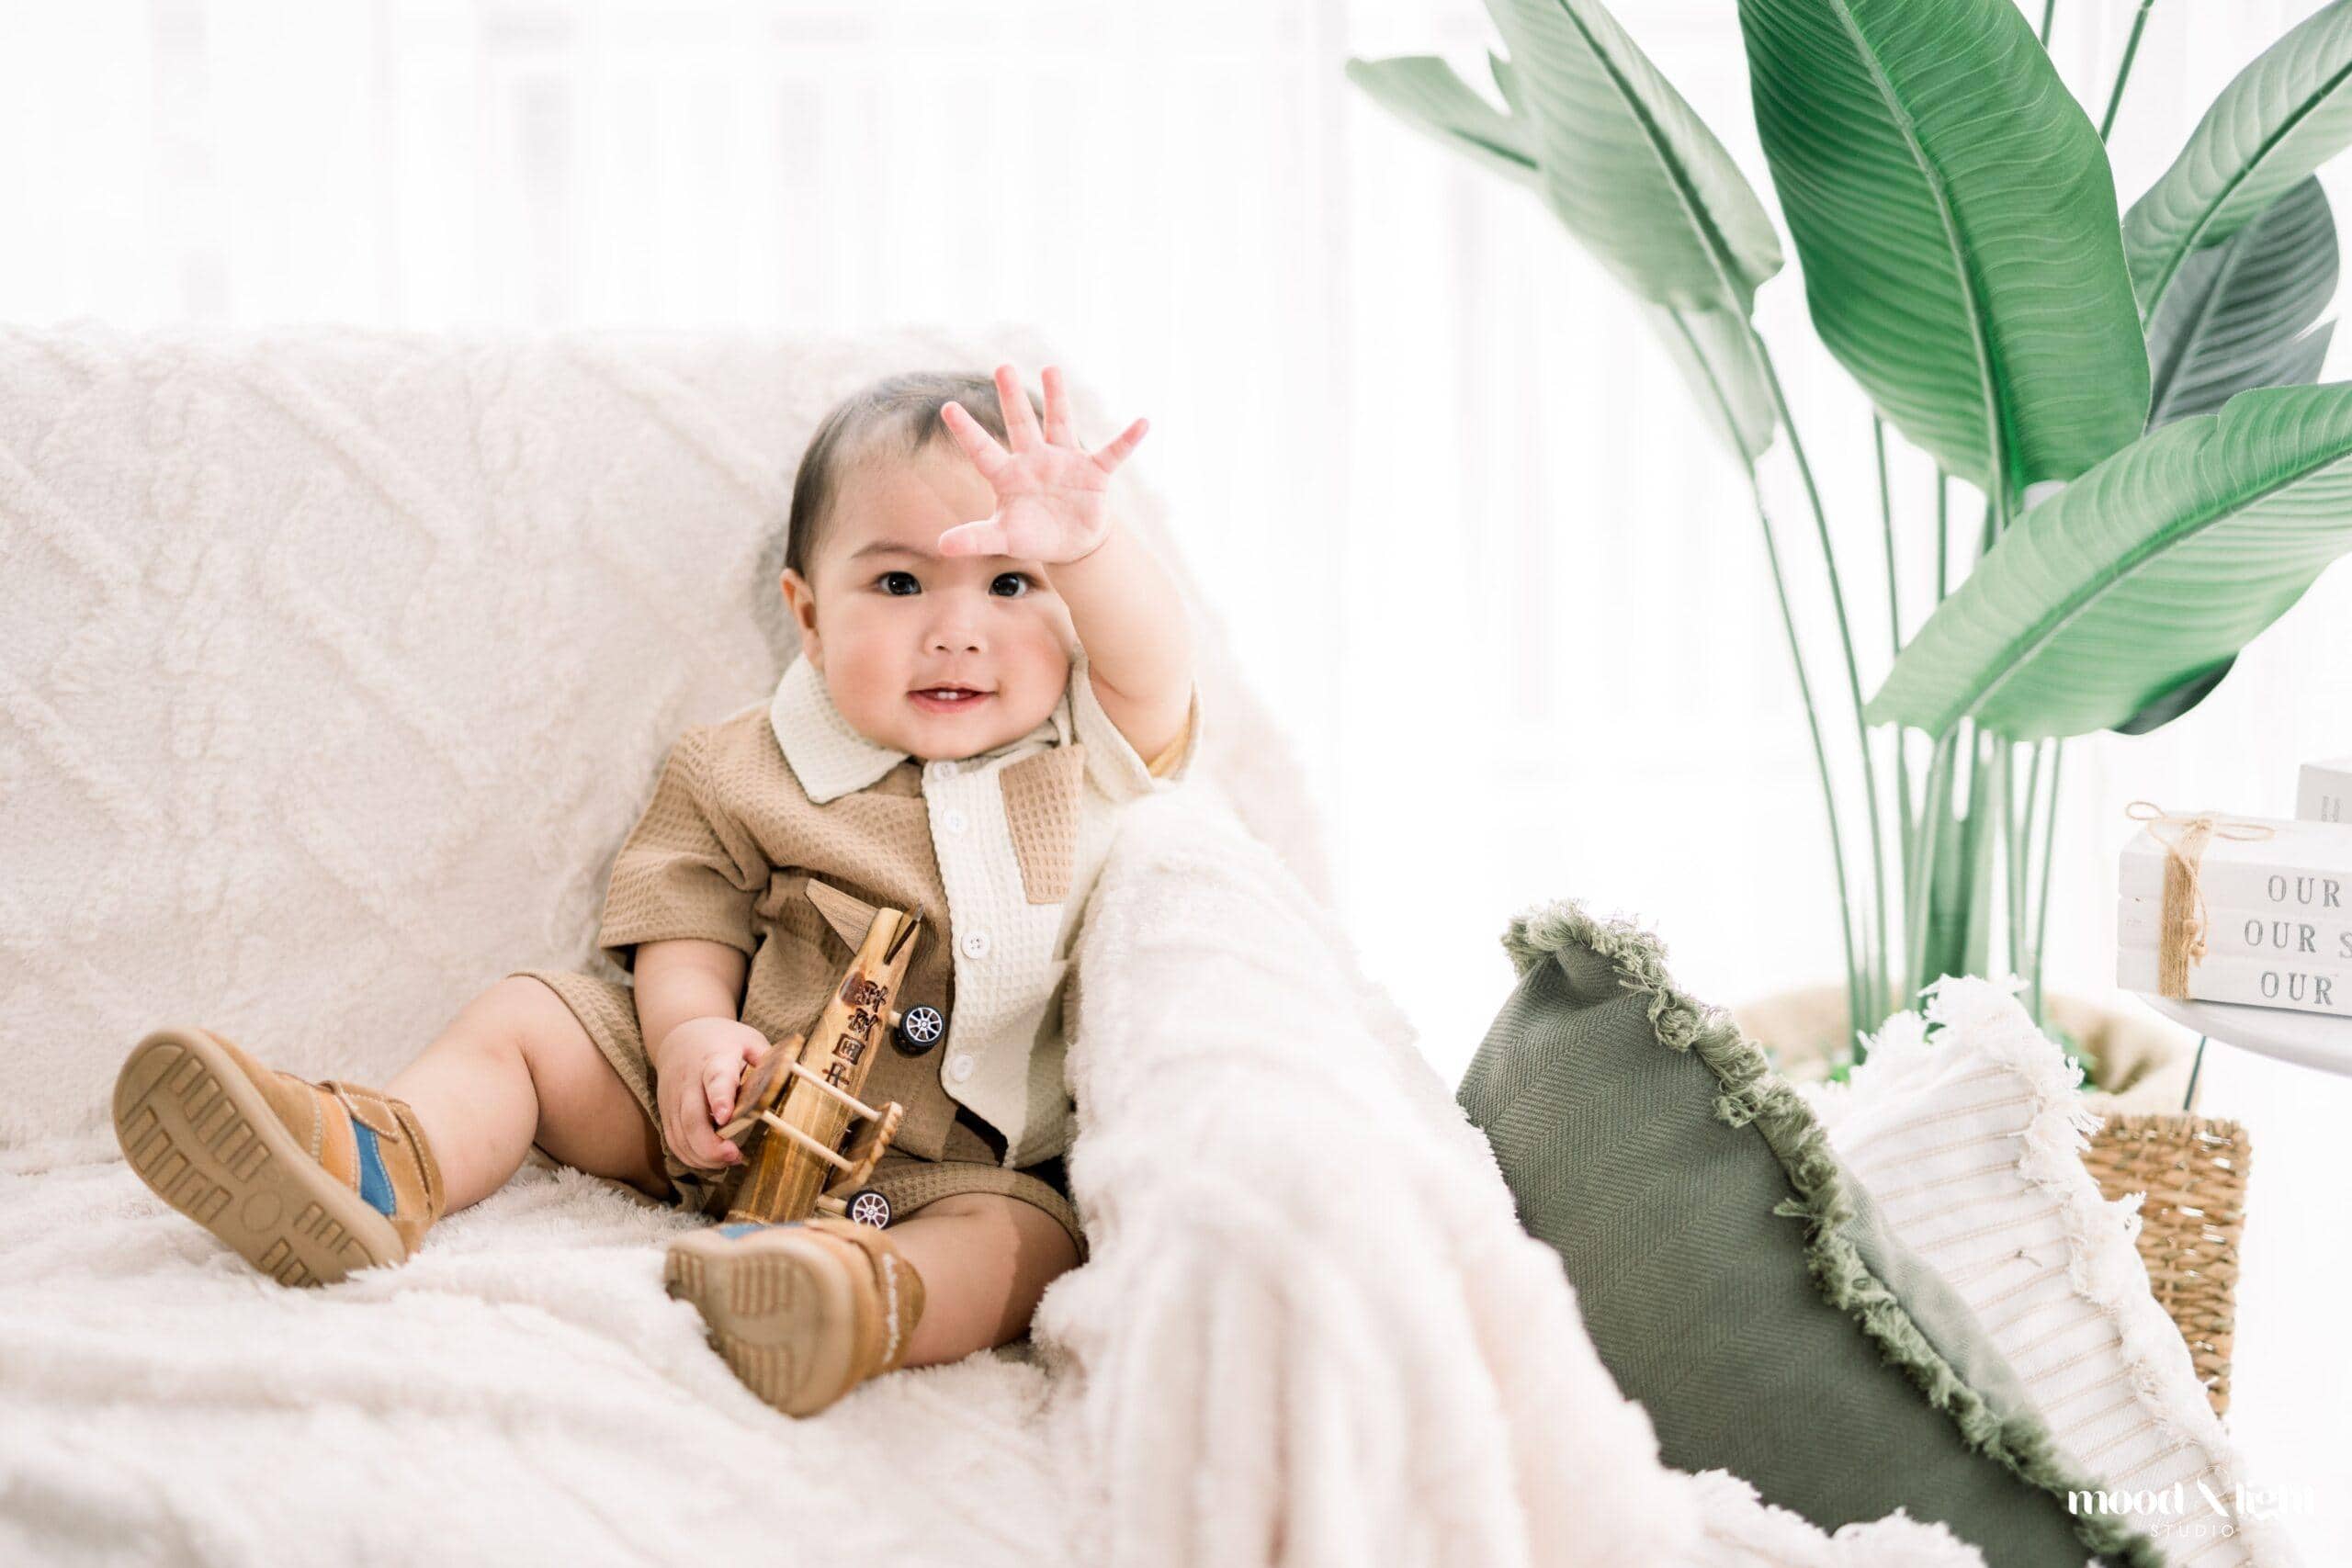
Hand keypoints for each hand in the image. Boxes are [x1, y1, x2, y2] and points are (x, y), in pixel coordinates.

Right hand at [651, 1017, 772, 1173]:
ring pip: (680, 1135)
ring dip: (702, 1155)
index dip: (720, 1099)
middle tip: (734, 1156)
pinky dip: (691, 1157)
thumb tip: (789, 1080)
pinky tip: (712, 1161)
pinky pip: (674, 1141)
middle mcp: (689, 1081)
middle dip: (710, 1145)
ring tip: (729, 1160)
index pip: (716, 1079)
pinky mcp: (666, 1112)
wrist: (680, 1036)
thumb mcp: (749, 1040)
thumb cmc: (723, 1041)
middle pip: (692, 1118)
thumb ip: (768, 1061)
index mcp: (715, 1059)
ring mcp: (674, 1099)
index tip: (726, 1118)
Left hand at [935, 362, 1149, 565]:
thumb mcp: (1004, 538)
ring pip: (1059, 423)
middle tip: (1002, 367)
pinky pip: (1113, 453)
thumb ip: (976, 538)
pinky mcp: (1094, 472)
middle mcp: (1035, 460)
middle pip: (1020, 423)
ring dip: (1057, 398)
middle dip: (1011, 397)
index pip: (983, 450)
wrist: (1072, 544)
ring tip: (1050, 368)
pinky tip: (1142, 423)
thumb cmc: (1033, 536)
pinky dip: (1128, 440)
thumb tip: (942, 545)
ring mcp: (1065, 461)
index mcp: (1009, 475)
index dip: (966, 431)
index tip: (947, 407)